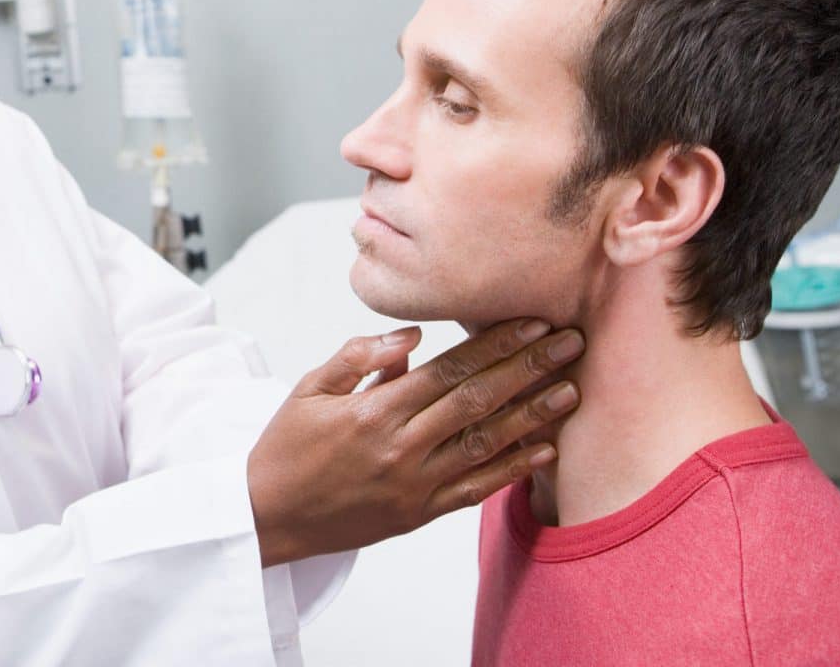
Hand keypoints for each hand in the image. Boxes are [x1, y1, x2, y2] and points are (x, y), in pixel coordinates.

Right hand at [246, 317, 582, 566]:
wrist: (268, 517)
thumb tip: (410, 335)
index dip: (495, 345)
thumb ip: (358, 357)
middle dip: (529, 368)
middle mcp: (401, 449)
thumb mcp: (308, 389)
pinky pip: (477, 489)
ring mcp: (414, 486)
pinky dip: (514, 468)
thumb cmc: (286, 448)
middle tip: (571, 343)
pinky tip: (545, 448)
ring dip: (534, 415)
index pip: (448, 370)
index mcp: (373, 412)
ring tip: (571, 391)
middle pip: (478, 401)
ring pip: (486, 444)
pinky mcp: (419, 514)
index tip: (532, 322)